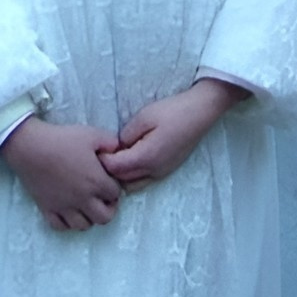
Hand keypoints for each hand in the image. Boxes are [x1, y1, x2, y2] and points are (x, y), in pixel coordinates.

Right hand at [0, 117, 124, 230]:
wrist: (30, 147)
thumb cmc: (62, 140)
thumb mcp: (92, 134)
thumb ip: (111, 142)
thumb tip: (118, 149)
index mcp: (96, 182)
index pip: (115, 194)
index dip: (114, 187)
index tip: (109, 180)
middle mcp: (83, 200)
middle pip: (104, 218)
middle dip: (107, 208)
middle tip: (101, 196)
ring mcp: (64, 207)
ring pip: (83, 226)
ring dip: (88, 217)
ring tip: (84, 204)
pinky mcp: (47, 209)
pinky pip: (60, 226)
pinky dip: (66, 222)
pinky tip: (66, 209)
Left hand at [99, 78, 247, 189]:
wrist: (200, 112)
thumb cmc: (173, 111)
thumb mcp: (144, 117)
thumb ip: (126, 135)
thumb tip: (117, 147)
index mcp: (147, 157)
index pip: (115, 168)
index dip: (102, 160)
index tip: (95, 148)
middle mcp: (154, 171)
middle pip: (122, 180)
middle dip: (109, 170)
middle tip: (101, 154)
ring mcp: (162, 173)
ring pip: (132, 185)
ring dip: (121, 175)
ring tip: (116, 157)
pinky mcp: (167, 170)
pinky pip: (143, 180)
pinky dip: (132, 175)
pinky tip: (130, 159)